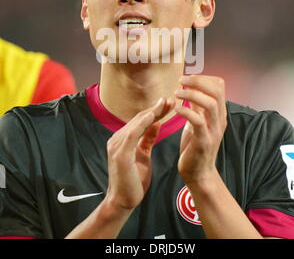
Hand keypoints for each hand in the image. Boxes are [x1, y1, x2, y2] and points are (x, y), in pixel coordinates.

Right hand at [105, 97, 174, 211]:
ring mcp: (116, 145)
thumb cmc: (133, 180)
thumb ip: (147, 139)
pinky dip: (143, 123)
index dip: (155, 111)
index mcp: (122, 139)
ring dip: (152, 112)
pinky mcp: (120, 153)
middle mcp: (117, 139)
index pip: (140, 121)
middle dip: (155, 109)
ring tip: (165, 104)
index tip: (168, 103)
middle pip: (139, 119)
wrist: (123, 201)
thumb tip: (156, 124)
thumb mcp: (143, 155)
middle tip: (170, 99)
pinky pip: (132, 133)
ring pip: (136, 123)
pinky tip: (153, 115)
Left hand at [174, 75, 226, 185]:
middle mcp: (219, 119)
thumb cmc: (195, 146)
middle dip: (197, 81)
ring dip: (191, 94)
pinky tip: (176, 109)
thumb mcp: (197, 121)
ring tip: (177, 92)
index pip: (219, 85)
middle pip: (216, 90)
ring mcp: (213, 130)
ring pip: (210, 104)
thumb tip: (191, 88)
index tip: (187, 78)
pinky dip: (187, 111)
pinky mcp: (204, 141)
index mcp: (218, 112)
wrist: (199, 173)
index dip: (203, 77)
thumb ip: (197, 106)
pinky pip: (198, 121)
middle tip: (181, 80)